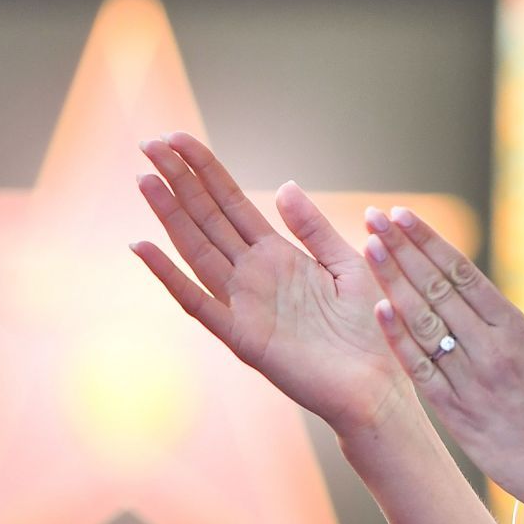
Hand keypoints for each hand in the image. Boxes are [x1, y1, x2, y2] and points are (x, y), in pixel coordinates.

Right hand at [131, 133, 409, 435]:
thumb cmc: (371, 329)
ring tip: (143, 179)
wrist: (381, 385)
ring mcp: (244, 305)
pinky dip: (169, 277)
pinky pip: (199, 304)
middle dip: (180, 181)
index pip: (232, 203)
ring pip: (197, 250)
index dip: (206, 171)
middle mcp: (254, 276)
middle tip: (147, 143)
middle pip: (208, 219)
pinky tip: (142, 247)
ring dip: (170, 216)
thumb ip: (313, 229)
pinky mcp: (243, 337)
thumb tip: (284, 186)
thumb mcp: (349, 264)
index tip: (177, 139)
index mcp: (279, 256)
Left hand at [360, 204, 523, 523]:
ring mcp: (476, 381)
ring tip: (369, 249)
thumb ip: (509, 332)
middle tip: (374, 216)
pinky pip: (423, 370)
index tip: (403, 215)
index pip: (466, 273)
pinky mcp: (460, 415)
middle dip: (404, 249)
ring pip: (426, 322)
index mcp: (520, 330)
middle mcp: (497, 349)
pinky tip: (377, 309)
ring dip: (394, 282)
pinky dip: (399, 338)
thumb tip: (479, 305)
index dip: (430, 241)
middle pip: (441, 288)